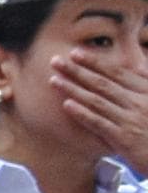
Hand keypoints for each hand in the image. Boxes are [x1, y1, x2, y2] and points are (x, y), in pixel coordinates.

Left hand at [50, 45, 147, 168]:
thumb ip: (145, 85)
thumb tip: (138, 68)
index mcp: (147, 91)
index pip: (117, 73)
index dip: (95, 62)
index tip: (75, 53)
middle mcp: (138, 102)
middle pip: (103, 83)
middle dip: (77, 70)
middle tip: (55, 60)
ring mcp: (131, 120)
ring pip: (97, 100)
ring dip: (73, 89)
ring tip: (54, 80)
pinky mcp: (124, 138)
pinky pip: (99, 123)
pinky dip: (82, 113)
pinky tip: (67, 105)